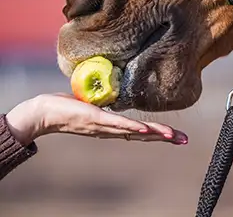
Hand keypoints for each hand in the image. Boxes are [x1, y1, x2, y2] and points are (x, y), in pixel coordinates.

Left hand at [5, 93, 187, 146]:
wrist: (45, 113)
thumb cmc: (68, 108)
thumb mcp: (93, 107)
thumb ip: (106, 106)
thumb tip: (115, 98)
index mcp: (112, 127)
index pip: (139, 132)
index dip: (158, 134)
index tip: (175, 135)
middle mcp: (111, 131)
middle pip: (142, 135)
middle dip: (163, 137)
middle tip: (183, 140)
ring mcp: (104, 126)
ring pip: (133, 131)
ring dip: (154, 133)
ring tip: (172, 135)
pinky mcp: (95, 119)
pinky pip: (116, 124)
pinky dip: (132, 127)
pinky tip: (146, 128)